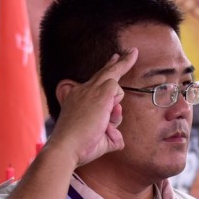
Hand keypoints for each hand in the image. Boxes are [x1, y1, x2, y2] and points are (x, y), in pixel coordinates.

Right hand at [47, 50, 137, 166]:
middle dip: (120, 62)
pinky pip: (117, 90)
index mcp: (78, 99)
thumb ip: (110, 134)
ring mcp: (90, 91)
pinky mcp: (101, 94)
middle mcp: (82, 91)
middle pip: (106, 72)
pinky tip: (104, 116)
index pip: (95, 81)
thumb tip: (117, 135)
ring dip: (114, 107)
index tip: (113, 59)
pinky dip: (115, 108)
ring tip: (101, 124)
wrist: (66, 147)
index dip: (106, 70)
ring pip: (115, 84)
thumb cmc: (79, 147)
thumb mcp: (98, 139)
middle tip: (132, 52)